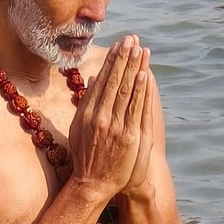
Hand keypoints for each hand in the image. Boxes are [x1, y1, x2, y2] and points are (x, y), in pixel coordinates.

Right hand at [68, 36, 148, 199]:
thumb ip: (86, 103)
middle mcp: (99, 116)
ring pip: (124, 91)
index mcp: (87, 113)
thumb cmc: (86, 158)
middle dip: (123, 58)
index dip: (111, 61)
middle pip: (113, 81)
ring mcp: (114, 126)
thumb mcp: (79, 128)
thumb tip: (93, 80)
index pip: (101, 81)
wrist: (92, 184)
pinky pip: (135, 109)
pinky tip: (144, 75)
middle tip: (131, 38)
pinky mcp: (128, 136)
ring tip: (139, 49)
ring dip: (133, 68)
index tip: (118, 45)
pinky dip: (139, 91)